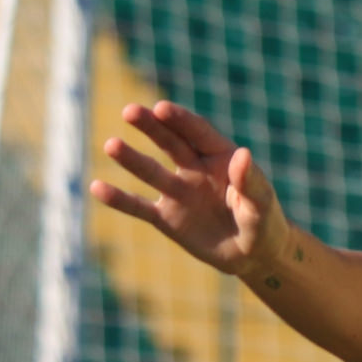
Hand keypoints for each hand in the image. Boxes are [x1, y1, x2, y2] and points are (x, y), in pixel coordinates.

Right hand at [91, 101, 289, 277]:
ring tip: (111, 144)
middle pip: (171, 143)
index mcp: (222, 158)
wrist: (253, 254)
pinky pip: (140, 207)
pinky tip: (97, 187)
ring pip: (151, 171)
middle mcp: (196, 169)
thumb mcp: (262, 202)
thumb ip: (251, 181)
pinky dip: (120, 199)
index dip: (181, 120)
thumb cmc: (264, 222)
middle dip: (152, 127)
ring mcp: (179, 192)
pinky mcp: (166, 218)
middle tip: (130, 111)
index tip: (162, 108)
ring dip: (131, 159)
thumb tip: (242, 154)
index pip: (199, 133)